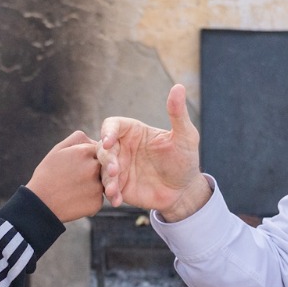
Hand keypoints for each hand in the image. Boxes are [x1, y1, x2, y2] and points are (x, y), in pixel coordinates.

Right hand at [27, 130, 103, 222]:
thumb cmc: (47, 175)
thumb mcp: (57, 151)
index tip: (78, 164)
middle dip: (93, 170)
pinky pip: (99, 197)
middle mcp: (93, 167)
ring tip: (74, 188)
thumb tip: (95, 140)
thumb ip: (78, 139)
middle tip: (76, 177)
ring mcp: (97, 185)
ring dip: (93, 184)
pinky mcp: (97, 202)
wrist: (40, 205)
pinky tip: (75, 199)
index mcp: (84, 152)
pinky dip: (90, 198)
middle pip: (103, 165)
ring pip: (103, 181)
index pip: (99, 149)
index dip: (89, 157)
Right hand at [99, 85, 209, 220]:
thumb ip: (177, 113)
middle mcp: (123, 148)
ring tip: (113, 190)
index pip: (112, 125)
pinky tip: (117, 200)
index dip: (107, 131)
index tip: (109, 142)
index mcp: (133, 132)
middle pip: (102, 148)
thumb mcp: (184, 137)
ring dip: (105, 178)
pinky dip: (110, 193)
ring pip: (102, 169)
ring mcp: (120, 167)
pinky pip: (108, 188)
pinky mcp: (120, 186)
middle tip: (115, 170)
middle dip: (106, 159)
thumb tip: (178, 87)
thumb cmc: (185, 159)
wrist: (184, 190)